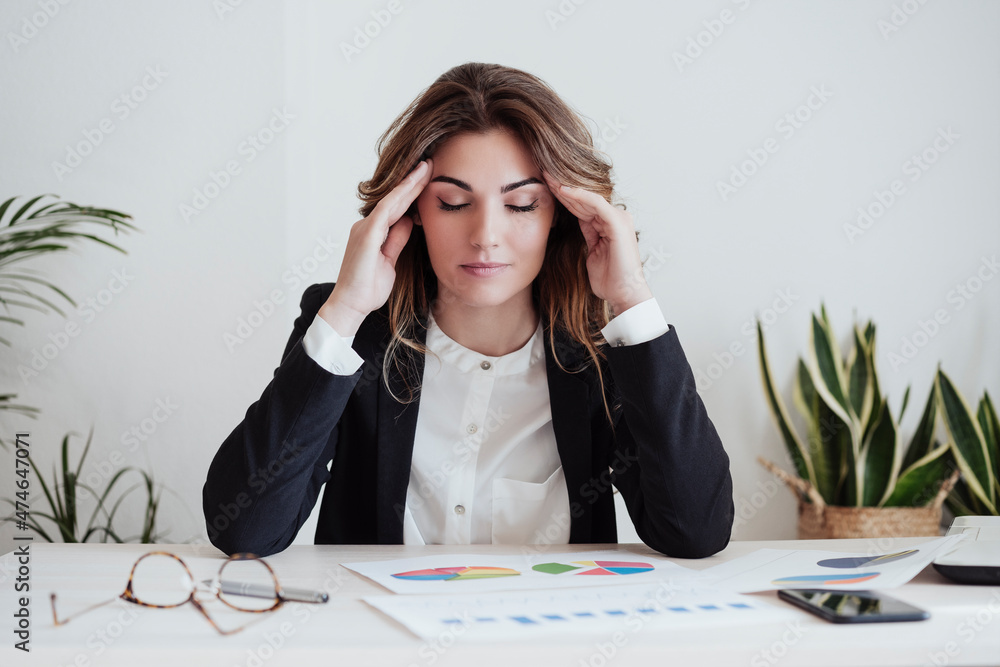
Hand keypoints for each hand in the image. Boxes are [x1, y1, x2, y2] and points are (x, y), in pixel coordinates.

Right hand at [319, 159, 432, 335]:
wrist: (350, 306)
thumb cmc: (367, 288)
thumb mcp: (389, 261)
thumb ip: (397, 239)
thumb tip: (409, 221)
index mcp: (372, 233)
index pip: (396, 208)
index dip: (412, 192)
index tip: (428, 178)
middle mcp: (367, 226)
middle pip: (394, 200)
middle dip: (412, 181)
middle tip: (430, 163)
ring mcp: (365, 229)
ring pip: (391, 201)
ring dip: (409, 184)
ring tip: (426, 168)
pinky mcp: (367, 235)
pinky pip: (385, 211)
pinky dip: (399, 197)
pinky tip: (412, 185)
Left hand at [542, 171, 652, 313]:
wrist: (624, 293)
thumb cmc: (609, 279)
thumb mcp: (592, 252)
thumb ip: (588, 234)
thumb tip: (576, 221)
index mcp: (608, 224)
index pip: (582, 205)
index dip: (563, 196)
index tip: (544, 186)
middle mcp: (615, 217)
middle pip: (584, 199)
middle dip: (562, 187)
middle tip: (543, 174)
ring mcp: (618, 218)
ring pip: (588, 198)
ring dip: (567, 188)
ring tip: (549, 177)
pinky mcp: (618, 223)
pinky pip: (596, 205)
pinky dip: (579, 196)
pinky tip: (563, 190)